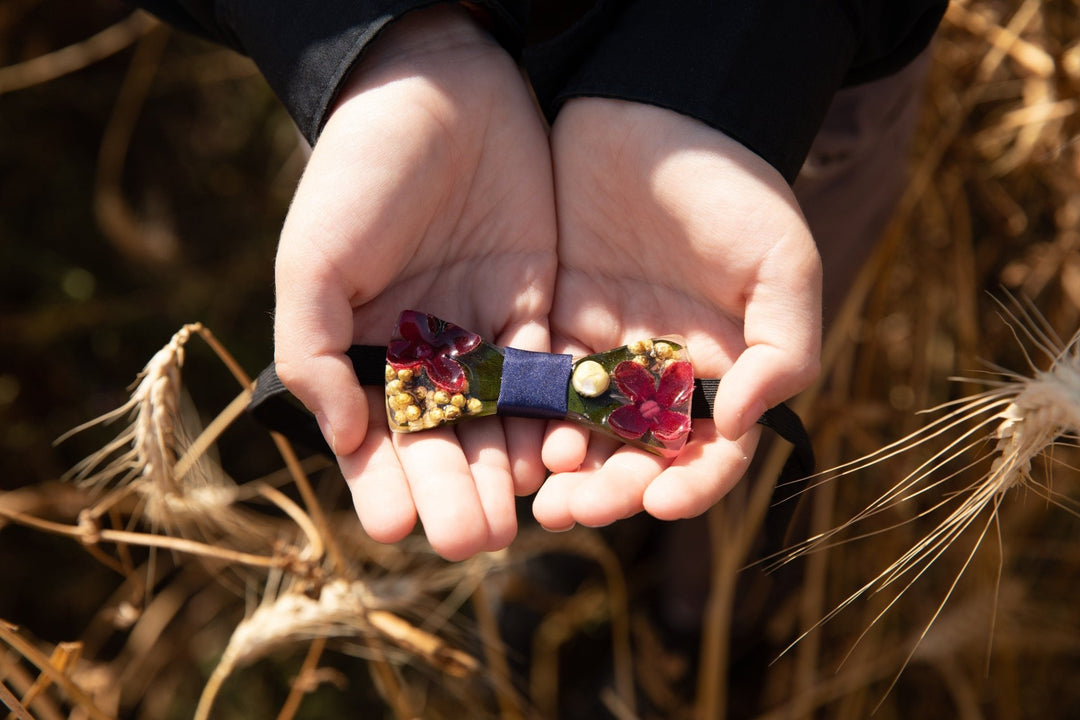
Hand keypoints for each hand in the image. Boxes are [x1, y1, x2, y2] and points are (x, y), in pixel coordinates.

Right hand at [273, 6, 556, 559]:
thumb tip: (336, 434)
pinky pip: (549, 376)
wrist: (439, 91)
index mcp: (367, 350)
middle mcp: (428, 355)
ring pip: (499, 421)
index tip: (394, 527)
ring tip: (513, 518)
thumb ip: (314, 349)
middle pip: (443, 441)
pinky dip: (552, 416)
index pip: (375, 436)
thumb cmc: (359, 172)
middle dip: (453, 493)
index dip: (383, 482)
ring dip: (505, 470)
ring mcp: (486, 336)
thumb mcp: (314, 258)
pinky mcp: (540, 309)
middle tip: (469, 541)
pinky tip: (558, 454)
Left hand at [534, 98, 820, 529]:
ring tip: (541, 493)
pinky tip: (511, 437)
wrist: (655, 109)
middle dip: (610, 491)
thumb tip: (743, 422)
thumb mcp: (782, 260)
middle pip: (638, 457)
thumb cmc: (730, 186)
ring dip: (563, 469)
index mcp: (722, 368)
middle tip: (574, 512)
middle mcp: (662, 373)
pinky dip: (528, 416)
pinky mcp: (552, 320)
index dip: (692, 485)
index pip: (713, 451)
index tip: (660, 501)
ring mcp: (605, 351)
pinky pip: (537, 381)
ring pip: (583, 431)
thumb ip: (783, 346)